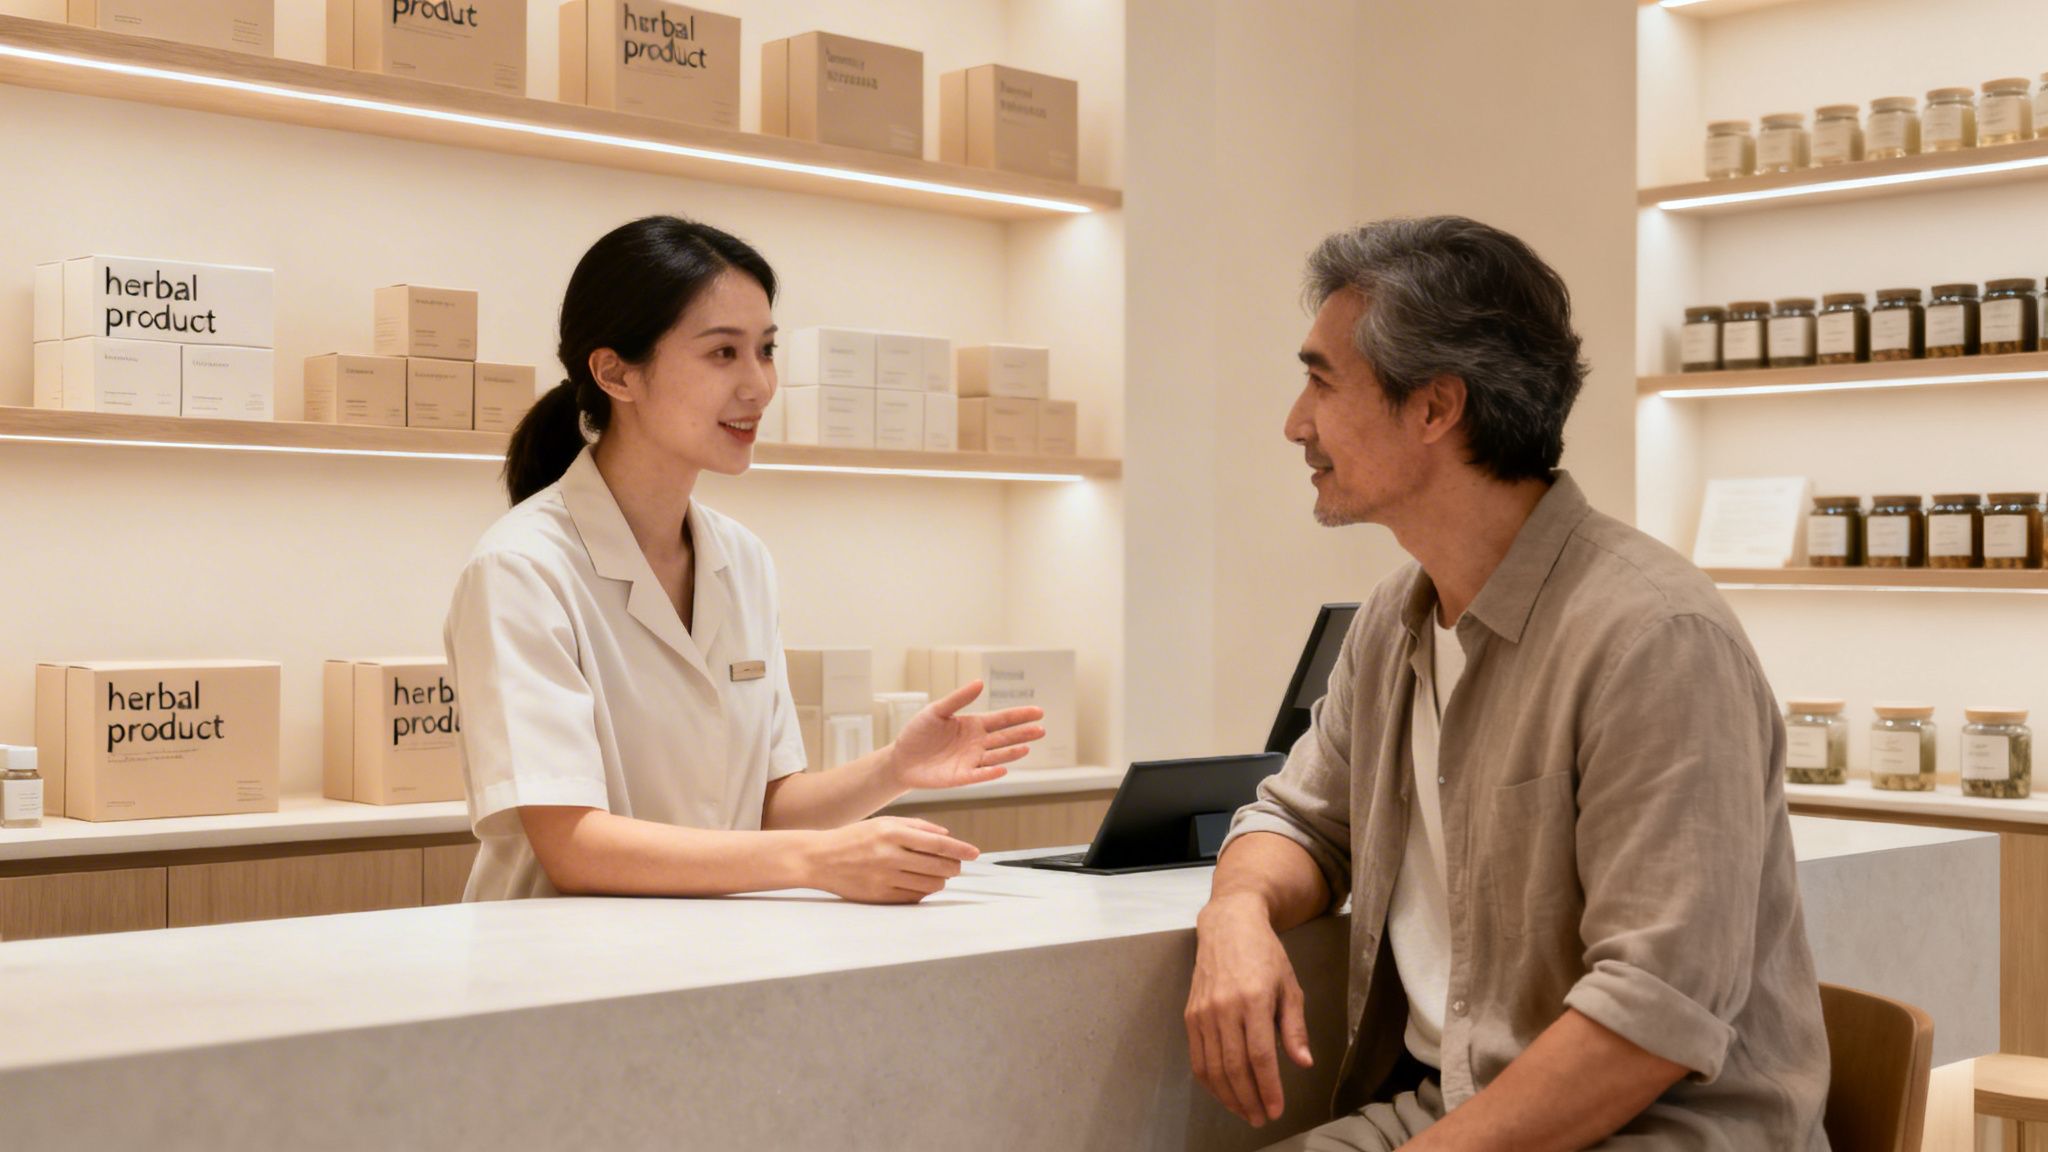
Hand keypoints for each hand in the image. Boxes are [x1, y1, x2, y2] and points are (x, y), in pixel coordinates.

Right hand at [802, 816, 978, 903]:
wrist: (820, 858)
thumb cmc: (855, 838)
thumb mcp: (884, 822)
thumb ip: (917, 826)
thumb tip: (946, 834)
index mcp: (892, 832)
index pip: (937, 843)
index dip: (959, 849)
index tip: (974, 853)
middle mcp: (890, 855)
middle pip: (938, 867)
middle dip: (953, 867)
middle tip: (955, 866)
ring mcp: (885, 878)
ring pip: (929, 885)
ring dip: (940, 881)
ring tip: (937, 875)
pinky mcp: (880, 896)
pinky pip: (913, 898)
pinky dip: (922, 892)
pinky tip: (919, 884)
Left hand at [887, 680, 1045, 790]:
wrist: (901, 758)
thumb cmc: (919, 732)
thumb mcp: (937, 710)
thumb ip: (958, 698)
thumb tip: (980, 682)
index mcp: (973, 725)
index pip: (1002, 719)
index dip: (1019, 716)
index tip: (1038, 712)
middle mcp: (977, 744)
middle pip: (1005, 738)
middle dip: (1023, 734)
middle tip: (1041, 729)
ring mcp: (971, 761)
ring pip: (996, 756)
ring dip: (1011, 753)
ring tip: (1026, 748)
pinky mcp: (961, 777)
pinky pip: (979, 775)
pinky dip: (990, 773)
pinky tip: (1002, 769)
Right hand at [1186, 896, 1313, 1127]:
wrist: (1229, 926)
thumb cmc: (1265, 955)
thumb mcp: (1289, 986)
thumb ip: (1294, 1027)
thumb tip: (1303, 1063)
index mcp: (1254, 1000)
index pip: (1260, 1056)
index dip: (1268, 1088)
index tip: (1276, 1110)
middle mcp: (1225, 1007)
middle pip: (1234, 1067)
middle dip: (1249, 1099)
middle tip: (1261, 1118)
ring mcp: (1203, 1012)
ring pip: (1213, 1067)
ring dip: (1228, 1096)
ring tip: (1245, 1112)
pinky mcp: (1190, 1014)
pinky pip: (1197, 1057)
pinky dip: (1209, 1081)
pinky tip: (1223, 1092)